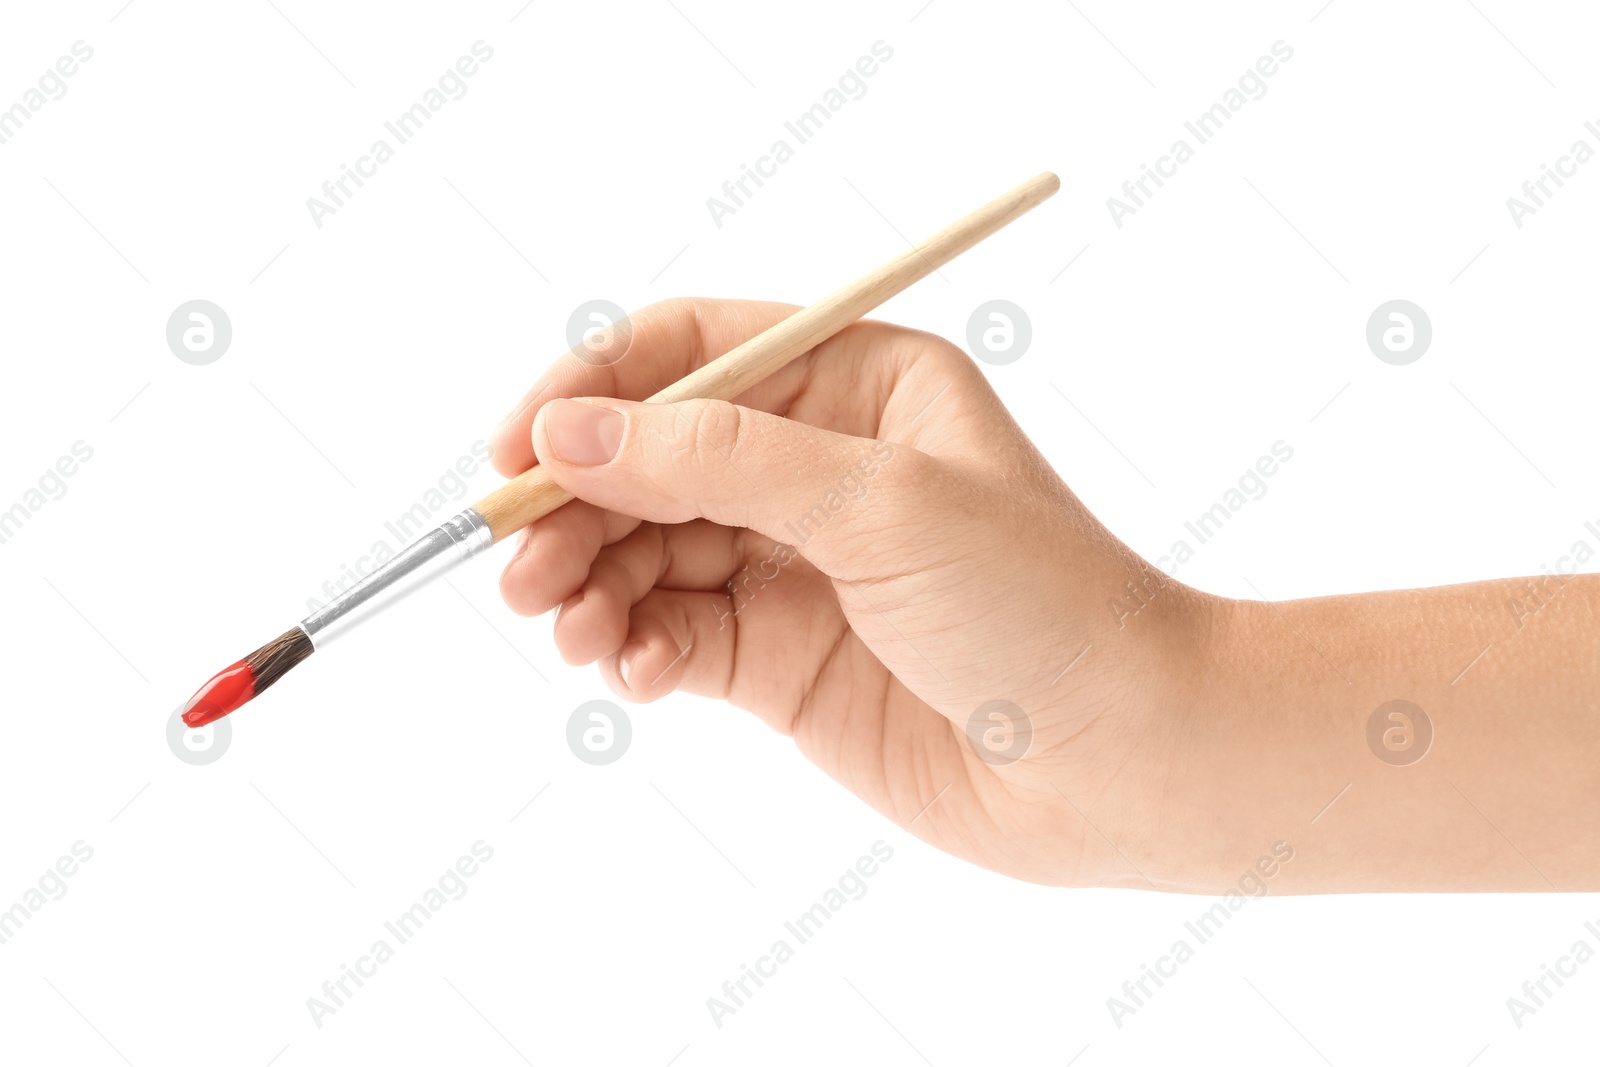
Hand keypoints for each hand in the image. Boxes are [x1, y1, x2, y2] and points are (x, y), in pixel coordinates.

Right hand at [490, 298, 1209, 888]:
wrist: (1120, 763)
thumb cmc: (1041, 605)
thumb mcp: (880, 503)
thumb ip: (718, 464)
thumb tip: (571, 436)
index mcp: (856, 383)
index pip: (688, 354)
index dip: (590, 392)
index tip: (516, 452)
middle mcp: (818, 463)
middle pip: (649, 457)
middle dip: (576, 507)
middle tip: (521, 568)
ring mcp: (795, 562)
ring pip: (647, 550)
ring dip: (590, 584)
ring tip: (567, 632)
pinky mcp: (781, 656)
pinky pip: (674, 633)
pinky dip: (636, 648)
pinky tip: (633, 673)